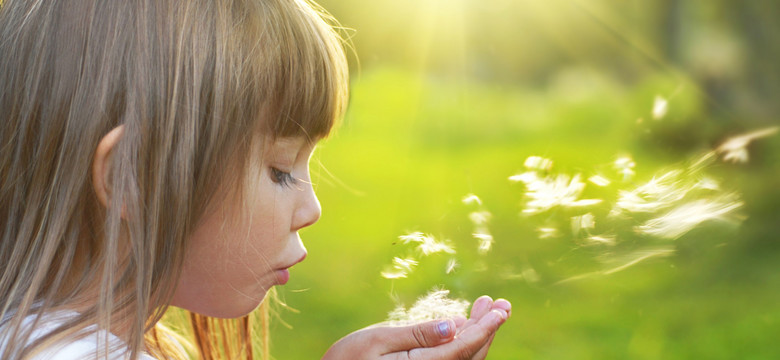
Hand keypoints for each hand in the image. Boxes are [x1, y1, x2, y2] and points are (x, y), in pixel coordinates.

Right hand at [322, 296, 510, 359]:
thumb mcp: (378, 340)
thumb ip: (418, 335)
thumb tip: (454, 327)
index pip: (465, 348)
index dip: (487, 327)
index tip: (502, 309)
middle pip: (471, 355)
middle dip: (488, 328)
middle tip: (500, 303)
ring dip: (477, 334)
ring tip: (484, 307)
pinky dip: (461, 344)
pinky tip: (460, 326)